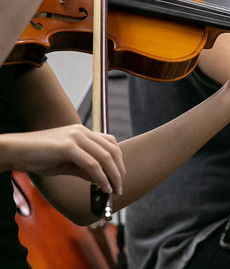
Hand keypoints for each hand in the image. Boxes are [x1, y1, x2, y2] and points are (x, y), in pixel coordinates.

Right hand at [5, 124, 124, 193]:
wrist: (16, 151)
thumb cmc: (39, 157)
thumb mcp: (67, 163)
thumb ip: (85, 168)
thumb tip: (101, 179)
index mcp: (83, 132)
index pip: (110, 143)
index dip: (118, 160)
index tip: (119, 176)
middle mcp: (82, 131)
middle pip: (112, 150)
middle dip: (119, 170)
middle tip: (120, 186)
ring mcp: (75, 137)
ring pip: (104, 157)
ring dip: (113, 176)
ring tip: (114, 190)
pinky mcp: (68, 147)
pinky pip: (92, 164)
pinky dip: (101, 178)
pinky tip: (103, 187)